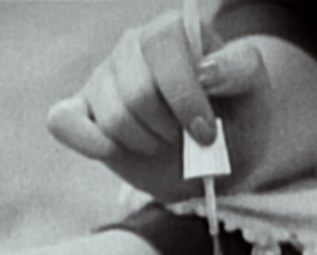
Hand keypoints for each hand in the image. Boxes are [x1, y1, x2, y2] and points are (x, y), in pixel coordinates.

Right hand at [47, 11, 266, 201]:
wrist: (212, 159)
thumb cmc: (232, 122)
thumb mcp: (253, 94)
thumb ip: (242, 70)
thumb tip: (207, 70)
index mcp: (173, 32)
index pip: (165, 45)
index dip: (183, 94)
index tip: (204, 132)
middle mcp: (132, 48)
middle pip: (136, 91)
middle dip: (164, 127)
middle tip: (181, 138)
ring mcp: (101, 79)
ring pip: (111, 117)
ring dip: (142, 143)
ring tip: (159, 143)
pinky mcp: (78, 113)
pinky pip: (62, 121)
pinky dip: (88, 142)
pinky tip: (114, 151)